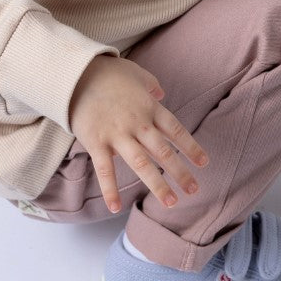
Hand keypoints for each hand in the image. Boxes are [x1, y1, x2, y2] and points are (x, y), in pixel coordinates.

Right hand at [68, 54, 208, 213]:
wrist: (76, 74)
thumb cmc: (109, 72)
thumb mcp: (138, 74)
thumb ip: (152, 86)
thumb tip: (162, 95)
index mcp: (150, 107)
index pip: (176, 131)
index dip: (191, 147)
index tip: (204, 163)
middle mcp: (138, 123)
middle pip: (163, 152)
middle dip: (180, 173)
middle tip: (194, 190)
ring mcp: (117, 134)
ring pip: (141, 164)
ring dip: (157, 185)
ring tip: (171, 203)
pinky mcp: (96, 143)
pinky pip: (105, 170)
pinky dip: (110, 189)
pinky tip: (116, 208)